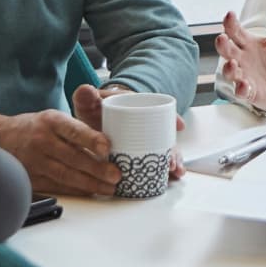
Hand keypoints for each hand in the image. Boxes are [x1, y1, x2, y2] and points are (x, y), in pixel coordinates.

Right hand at [0, 108, 120, 196]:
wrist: (3, 137)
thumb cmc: (38, 127)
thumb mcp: (55, 119)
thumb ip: (78, 130)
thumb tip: (109, 146)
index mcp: (51, 121)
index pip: (74, 130)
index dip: (91, 139)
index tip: (107, 148)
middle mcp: (42, 140)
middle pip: (72, 157)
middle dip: (97, 168)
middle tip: (116, 175)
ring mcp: (34, 160)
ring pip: (65, 175)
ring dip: (89, 183)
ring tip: (108, 187)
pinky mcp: (30, 177)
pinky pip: (56, 186)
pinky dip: (75, 190)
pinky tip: (90, 192)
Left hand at [72, 83, 186, 181]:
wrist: (94, 119)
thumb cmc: (95, 110)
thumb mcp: (89, 104)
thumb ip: (85, 98)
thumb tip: (86, 90)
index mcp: (137, 107)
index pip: (159, 111)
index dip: (172, 118)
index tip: (179, 125)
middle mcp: (146, 123)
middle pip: (165, 136)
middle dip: (172, 148)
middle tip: (172, 159)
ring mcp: (145, 139)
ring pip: (164, 149)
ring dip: (172, 159)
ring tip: (173, 170)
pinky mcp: (141, 153)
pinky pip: (157, 160)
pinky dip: (164, 168)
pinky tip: (172, 176)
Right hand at [215, 3, 265, 112]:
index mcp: (247, 43)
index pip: (235, 31)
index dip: (231, 23)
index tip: (230, 14)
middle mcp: (241, 58)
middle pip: (227, 51)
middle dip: (222, 45)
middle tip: (221, 38)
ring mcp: (243, 75)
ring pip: (230, 72)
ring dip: (229, 68)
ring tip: (232, 64)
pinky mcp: (248, 91)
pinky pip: (241, 91)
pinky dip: (241, 89)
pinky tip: (244, 85)